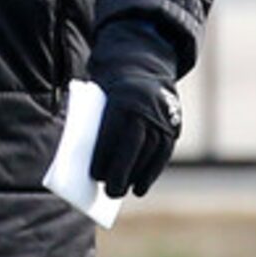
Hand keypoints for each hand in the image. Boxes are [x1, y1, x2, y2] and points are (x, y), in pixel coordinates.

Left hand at [88, 38, 183, 197]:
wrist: (142, 64)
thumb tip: (82, 160)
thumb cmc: (109, 89)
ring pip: (151, 152)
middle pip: (134, 145)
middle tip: (110, 191)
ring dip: (137, 176)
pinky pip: (163, 154)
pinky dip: (152, 173)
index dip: (104, 155)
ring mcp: (162, 117)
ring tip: (123, 192)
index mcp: (122, 99)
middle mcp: (145, 108)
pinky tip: (141, 187)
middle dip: (122, 171)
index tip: (94, 175)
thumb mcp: (99, 96)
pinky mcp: (173, 126)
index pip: (113, 131)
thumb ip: (94, 121)